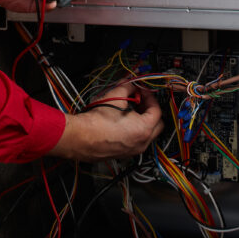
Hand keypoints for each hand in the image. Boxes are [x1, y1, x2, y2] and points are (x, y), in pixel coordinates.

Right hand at [48, 82, 162, 161]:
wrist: (81, 137)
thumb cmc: (97, 121)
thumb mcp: (115, 96)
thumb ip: (128, 87)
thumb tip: (131, 83)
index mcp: (144, 129)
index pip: (156, 110)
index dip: (149, 97)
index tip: (142, 91)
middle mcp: (142, 143)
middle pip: (157, 124)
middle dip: (150, 110)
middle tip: (139, 100)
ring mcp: (134, 151)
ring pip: (146, 134)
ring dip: (142, 121)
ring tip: (128, 110)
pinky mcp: (124, 154)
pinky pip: (136, 141)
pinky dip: (134, 131)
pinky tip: (120, 122)